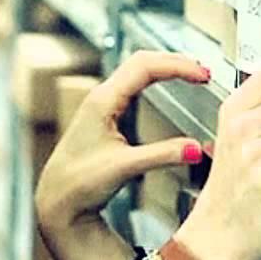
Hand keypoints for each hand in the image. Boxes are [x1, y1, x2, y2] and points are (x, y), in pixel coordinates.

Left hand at [36, 51, 207, 232]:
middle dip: (175, 62)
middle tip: (204, 73)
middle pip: (142, 62)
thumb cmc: (77, 182)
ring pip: (136, 71)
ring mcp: (101, 104)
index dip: (177, 66)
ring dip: (165, 68)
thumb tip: (197, 149)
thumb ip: (162, 156)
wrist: (56, 198)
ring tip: (193, 74)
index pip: (145, 67)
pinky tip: (170, 87)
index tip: (203, 74)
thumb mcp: (124, 167)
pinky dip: (156, 80)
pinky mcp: (104, 115)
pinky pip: (133, 85)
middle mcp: (100, 97)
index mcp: (102, 101)